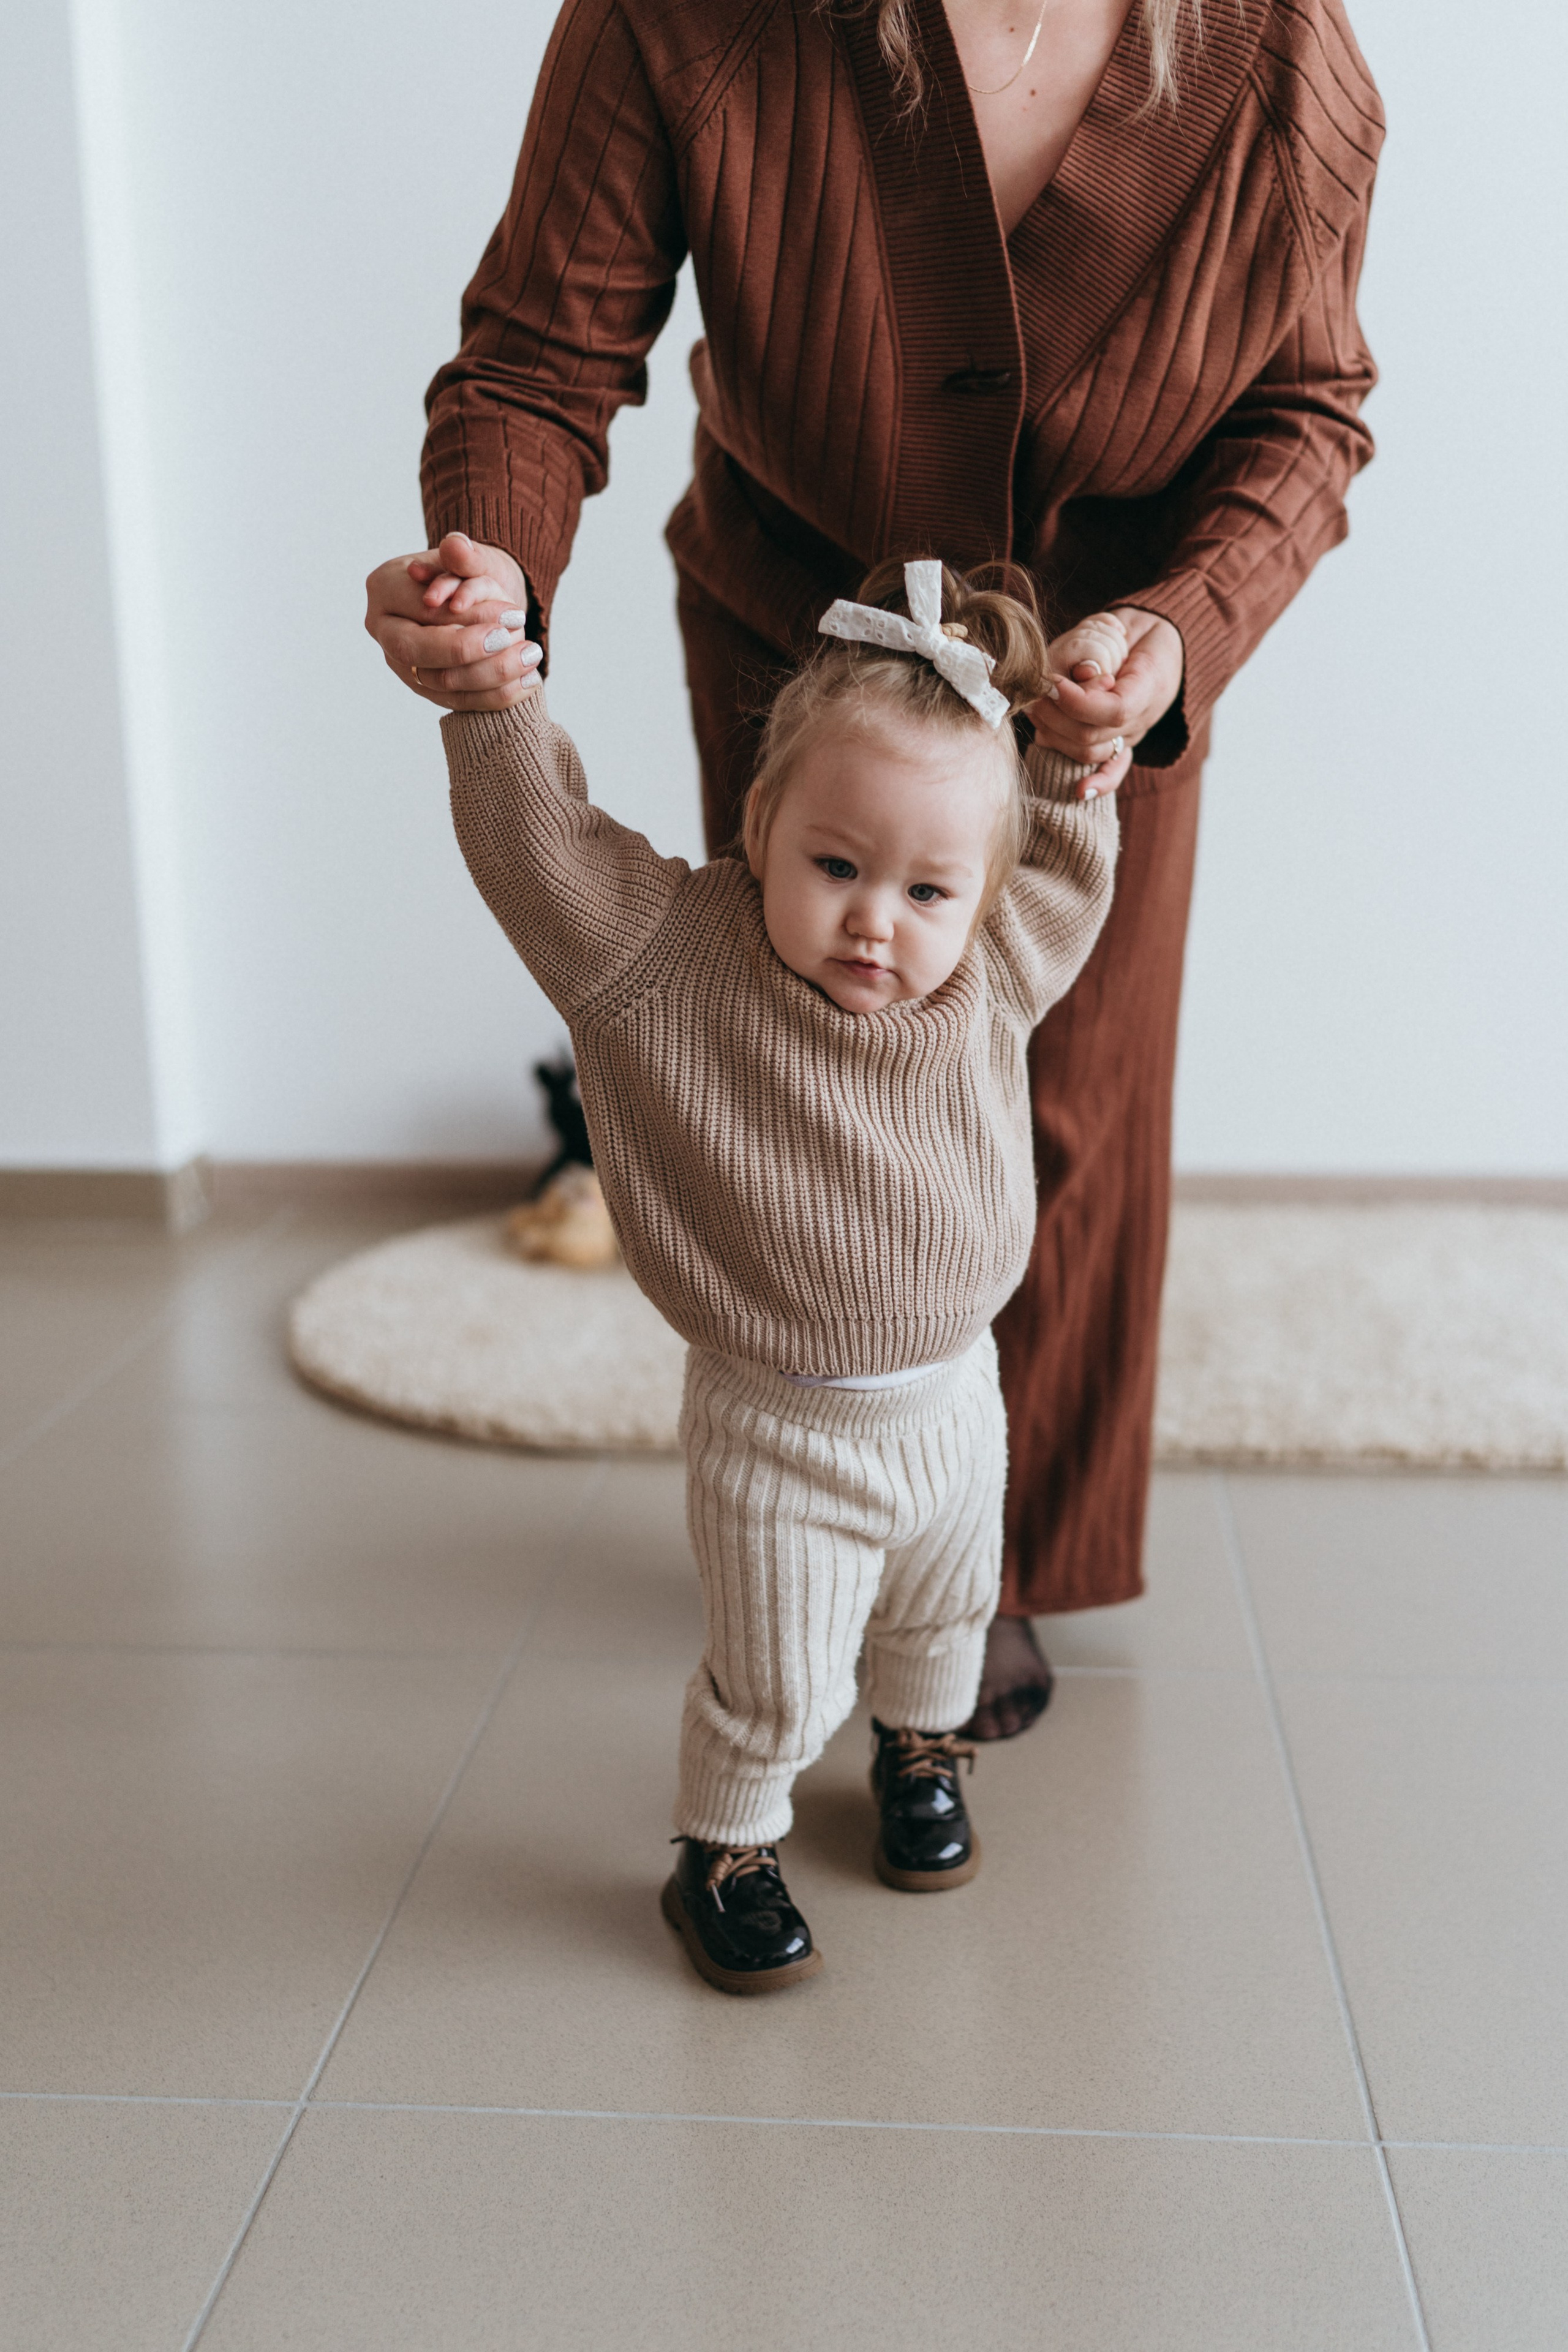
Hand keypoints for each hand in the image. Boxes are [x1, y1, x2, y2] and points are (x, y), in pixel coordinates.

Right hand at [364, 532, 541, 710]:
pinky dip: (498, 695)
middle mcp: (384, 630)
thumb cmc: (470, 572)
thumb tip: (456, 545)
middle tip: (512, 640)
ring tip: (531, 655)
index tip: (512, 615)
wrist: (474, 597)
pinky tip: (529, 680)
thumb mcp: (473, 556)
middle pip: (417, 651)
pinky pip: (459, 702)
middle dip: (470, 650)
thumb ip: (464, 554)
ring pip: (440, 682)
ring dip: (492, 673)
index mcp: (385, 588)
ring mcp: (402, 664)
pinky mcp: (425, 689)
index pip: (423, 610)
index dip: (467, 617)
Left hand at [1025, 607, 1184, 799]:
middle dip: (1055, 716)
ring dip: (1055, 734)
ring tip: (1036, 709)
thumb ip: (1103, 648)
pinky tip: (1079, 792)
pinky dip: (1099, 784)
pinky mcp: (1121, 742)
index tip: (1053, 681)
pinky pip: (1114, 770)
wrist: (1162, 642)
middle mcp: (1142, 717)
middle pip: (1093, 736)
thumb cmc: (1139, 631)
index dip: (1077, 702)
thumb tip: (1084, 673)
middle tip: (1035, 691)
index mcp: (1150, 685)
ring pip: (1089, 752)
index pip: (1114, 710)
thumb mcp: (1125, 627)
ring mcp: (1131, 734)